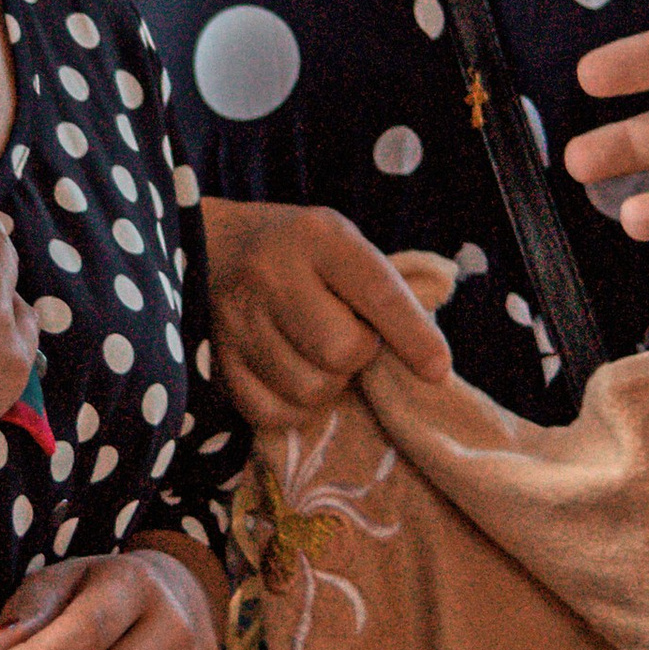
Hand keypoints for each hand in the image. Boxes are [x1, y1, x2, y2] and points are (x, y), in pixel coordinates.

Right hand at [202, 197, 451, 428]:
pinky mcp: (217, 360)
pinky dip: (294, 408)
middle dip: (359, 356)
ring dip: (327, 384)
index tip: (437, 368)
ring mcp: (237, 320)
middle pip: (341, 352)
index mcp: (316, 237)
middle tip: (350, 339)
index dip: (413, 336)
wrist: (211, 246)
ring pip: (309, 389)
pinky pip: (272, 413)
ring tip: (316, 355)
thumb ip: (384, 291)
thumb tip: (431, 362)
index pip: (377, 291)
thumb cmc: (298, 252)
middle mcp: (271, 274)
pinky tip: (292, 377)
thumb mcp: (342, 245)